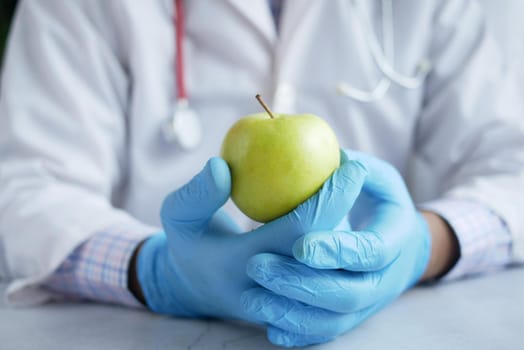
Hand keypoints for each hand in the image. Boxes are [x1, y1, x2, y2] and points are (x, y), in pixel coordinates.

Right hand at [136, 156, 367, 322]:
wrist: (194, 287)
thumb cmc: (190, 243)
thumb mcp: (178, 216)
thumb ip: (196, 194)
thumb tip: (222, 167)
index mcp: (239, 264)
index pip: (299, 229)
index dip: (332, 197)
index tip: (352, 165)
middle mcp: (267, 291)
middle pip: (325, 255)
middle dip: (349, 215)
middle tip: (358, 177)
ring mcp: (282, 305)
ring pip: (333, 278)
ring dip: (350, 239)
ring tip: (349, 201)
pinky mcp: (291, 310)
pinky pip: (327, 288)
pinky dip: (341, 259)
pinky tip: (341, 228)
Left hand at [243, 151, 431, 346]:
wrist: (401, 244)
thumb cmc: (381, 200)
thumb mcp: (378, 176)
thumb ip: (356, 167)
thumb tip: (330, 155)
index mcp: (397, 238)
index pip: (370, 252)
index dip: (337, 250)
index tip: (299, 245)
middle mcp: (386, 278)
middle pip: (349, 294)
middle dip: (303, 283)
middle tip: (257, 266)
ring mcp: (368, 302)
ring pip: (334, 321)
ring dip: (293, 313)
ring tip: (252, 299)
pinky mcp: (350, 315)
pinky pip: (326, 333)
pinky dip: (300, 334)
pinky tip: (271, 329)